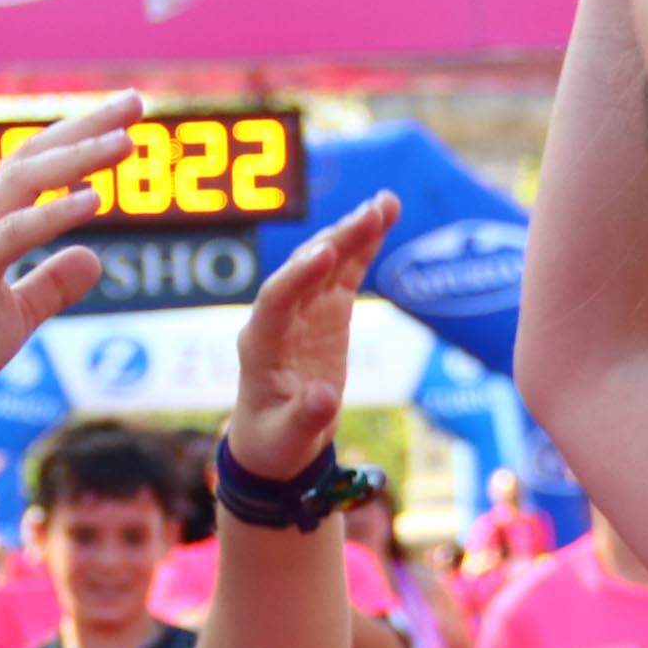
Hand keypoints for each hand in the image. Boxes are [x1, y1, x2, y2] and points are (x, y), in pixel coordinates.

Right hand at [0, 93, 138, 414]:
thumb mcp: (16, 314)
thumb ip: (52, 284)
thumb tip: (95, 259)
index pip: (34, 165)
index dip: (78, 138)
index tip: (123, 121)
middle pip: (34, 155)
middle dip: (87, 126)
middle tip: (136, 102)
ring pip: (26, 180)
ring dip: (79, 157)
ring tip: (127, 142)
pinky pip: (15, 231)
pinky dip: (54, 212)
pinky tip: (94, 199)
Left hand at [227, 196, 399, 480]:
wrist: (276, 440)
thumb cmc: (275, 442)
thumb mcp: (288, 440)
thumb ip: (305, 419)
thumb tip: (324, 399)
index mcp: (260, 345)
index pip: (275, 301)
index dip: (298, 275)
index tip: (325, 253)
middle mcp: (279, 318)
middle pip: (305, 269)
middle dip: (337, 240)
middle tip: (370, 214)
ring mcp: (303, 310)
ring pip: (327, 262)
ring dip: (354, 231)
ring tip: (386, 204)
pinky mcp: (326, 311)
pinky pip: (345, 271)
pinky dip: (364, 245)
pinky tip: (386, 216)